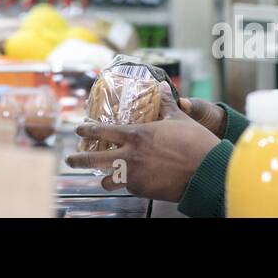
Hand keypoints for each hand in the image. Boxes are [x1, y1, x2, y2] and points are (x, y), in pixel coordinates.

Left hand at [67, 83, 220, 201]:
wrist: (207, 172)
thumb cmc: (195, 142)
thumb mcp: (179, 119)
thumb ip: (166, 104)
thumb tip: (163, 86)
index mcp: (136, 135)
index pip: (102, 131)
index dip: (87, 130)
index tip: (79, 129)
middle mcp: (130, 156)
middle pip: (93, 159)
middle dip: (78, 159)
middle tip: (70, 159)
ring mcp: (135, 176)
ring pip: (108, 181)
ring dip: (105, 178)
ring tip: (104, 176)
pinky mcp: (143, 191)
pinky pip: (128, 188)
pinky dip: (128, 184)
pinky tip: (133, 181)